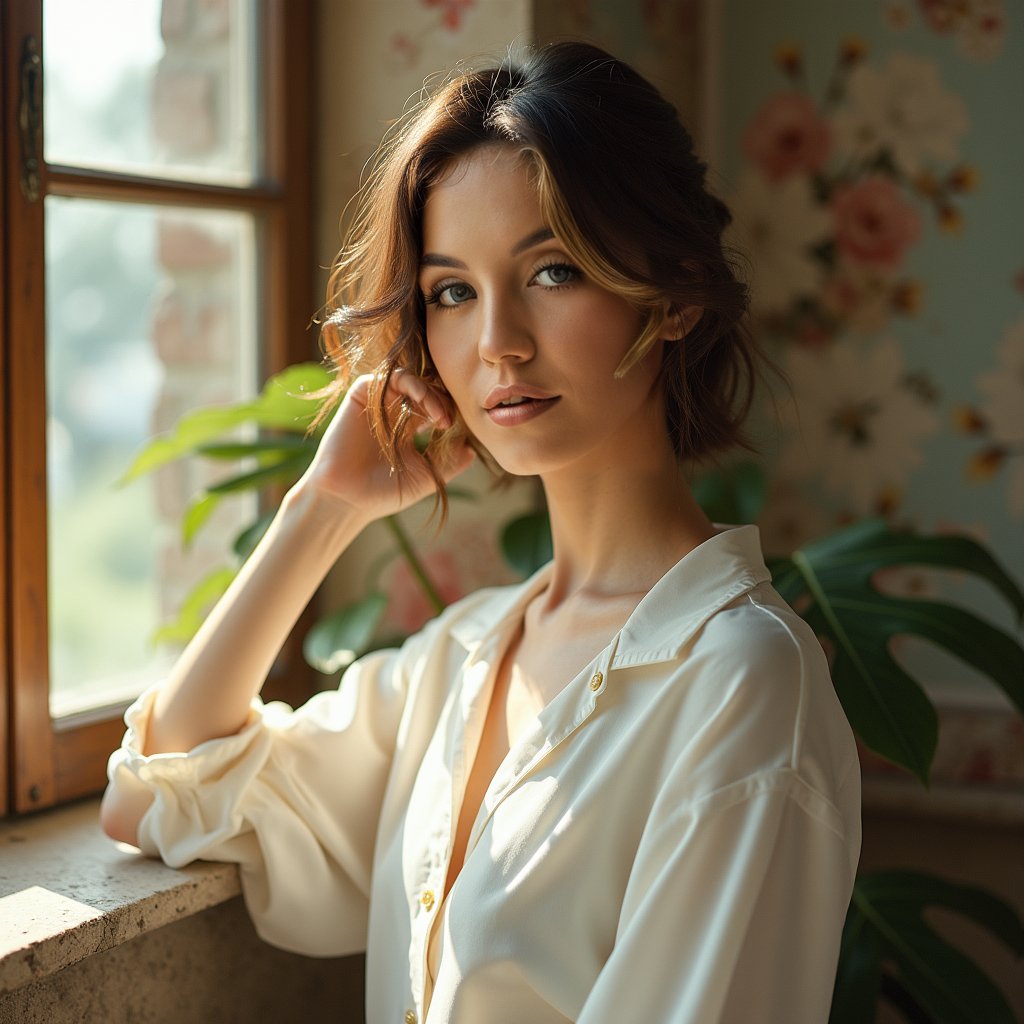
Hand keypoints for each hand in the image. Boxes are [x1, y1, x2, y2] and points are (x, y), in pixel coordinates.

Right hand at [292, 370, 474, 522]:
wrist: (347, 499)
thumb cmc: (384, 493)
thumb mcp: (427, 477)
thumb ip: (450, 462)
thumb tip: (473, 448)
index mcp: (409, 428)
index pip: (437, 406)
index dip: (452, 412)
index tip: (459, 431)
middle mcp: (394, 412)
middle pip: (428, 389)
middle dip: (445, 401)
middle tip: (450, 422)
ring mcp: (378, 403)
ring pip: (413, 380)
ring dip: (432, 394)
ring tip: (441, 417)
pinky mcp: (362, 395)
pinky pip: (392, 378)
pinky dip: (414, 387)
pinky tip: (424, 409)